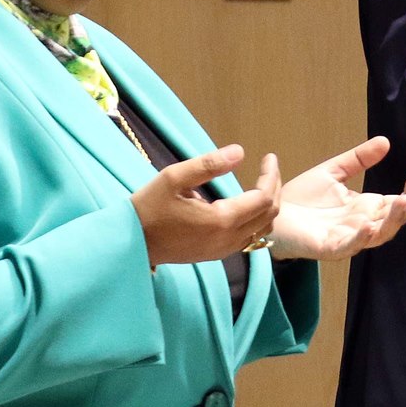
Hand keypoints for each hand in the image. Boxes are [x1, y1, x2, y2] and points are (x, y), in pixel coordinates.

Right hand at [131, 145, 279, 266]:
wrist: (131, 242)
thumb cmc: (149, 207)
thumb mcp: (173, 178)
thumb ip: (208, 164)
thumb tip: (240, 152)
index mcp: (222, 220)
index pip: (263, 198)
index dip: (271, 176)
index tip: (269, 157)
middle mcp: (228, 239)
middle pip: (269, 215)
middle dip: (274, 189)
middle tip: (269, 168)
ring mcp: (223, 251)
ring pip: (262, 230)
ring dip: (268, 207)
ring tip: (263, 183)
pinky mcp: (216, 255)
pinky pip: (249, 239)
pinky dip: (257, 221)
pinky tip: (248, 205)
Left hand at [270, 136, 405, 259]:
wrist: (272, 214)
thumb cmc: (303, 198)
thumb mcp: (334, 172)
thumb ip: (358, 159)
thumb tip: (385, 141)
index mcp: (366, 207)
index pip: (396, 202)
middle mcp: (362, 224)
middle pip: (393, 220)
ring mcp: (348, 238)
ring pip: (379, 235)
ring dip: (391, 220)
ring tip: (401, 202)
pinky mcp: (330, 248)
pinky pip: (350, 246)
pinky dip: (360, 238)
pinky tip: (368, 225)